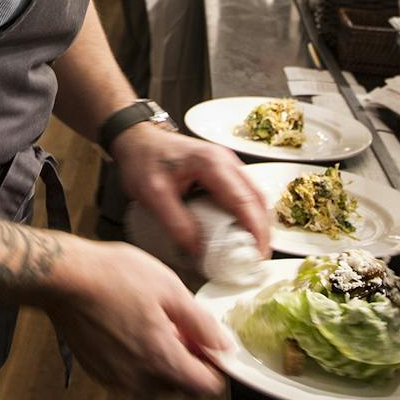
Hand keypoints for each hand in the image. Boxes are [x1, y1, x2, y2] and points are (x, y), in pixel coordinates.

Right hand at [44, 239, 228, 394]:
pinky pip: (131, 374)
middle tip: (178, 324)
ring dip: (161, 359)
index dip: (213, 365)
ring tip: (152, 320)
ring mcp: (115, 378)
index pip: (204, 386)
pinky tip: (132, 326)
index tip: (209, 343)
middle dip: (187, 359)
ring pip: (154, 380)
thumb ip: (201, 323)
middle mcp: (137, 378)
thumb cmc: (114, 276)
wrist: (64, 278)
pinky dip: (138, 358)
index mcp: (160, 358)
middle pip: (180, 384)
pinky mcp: (98, 372)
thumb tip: (223, 346)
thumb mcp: (170, 288)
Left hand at [113, 124, 268, 256]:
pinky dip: (246, 215)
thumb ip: (176, 222)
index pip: (245, 201)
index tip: (258, 256)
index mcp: (213, 164)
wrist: (136, 139)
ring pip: (253, 196)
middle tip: (257, 260)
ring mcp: (226, 164)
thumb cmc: (144, 160)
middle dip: (262, 231)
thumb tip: (198, 251)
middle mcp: (226, 161)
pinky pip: (243, 194)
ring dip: (256, 223)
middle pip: (257, 198)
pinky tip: (238, 233)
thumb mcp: (153, 194)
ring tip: (251, 251)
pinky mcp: (222, 171)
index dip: (256, 231)